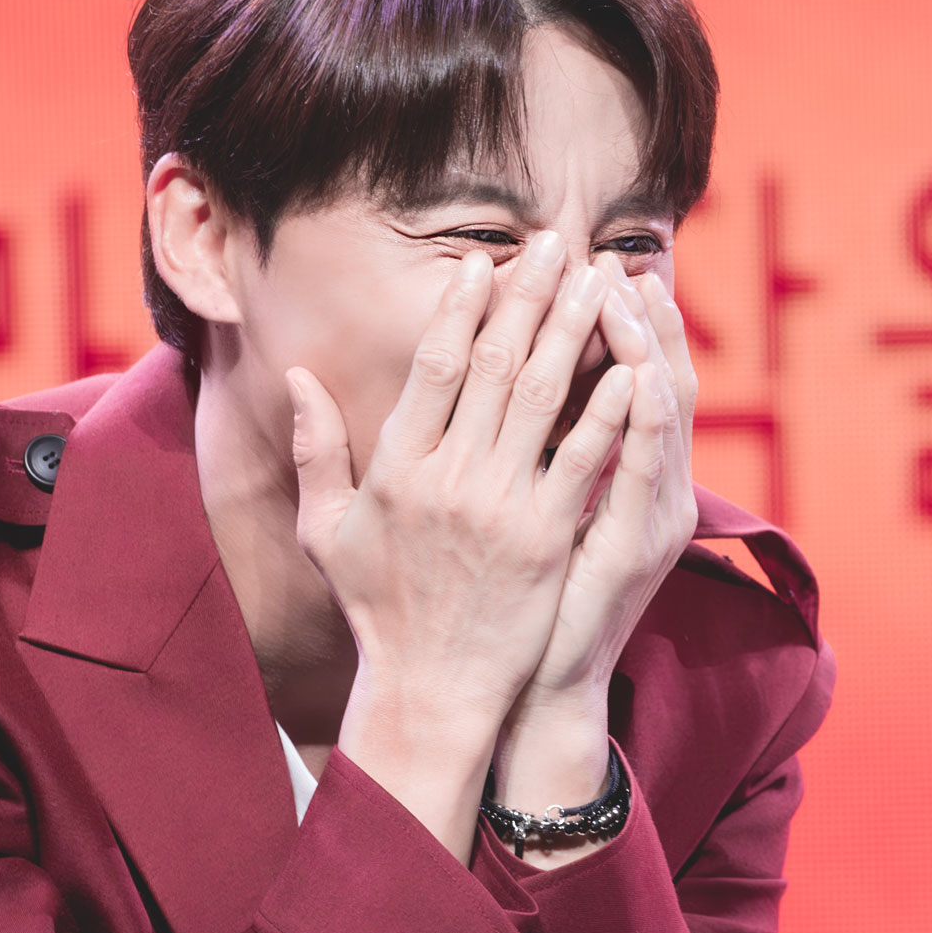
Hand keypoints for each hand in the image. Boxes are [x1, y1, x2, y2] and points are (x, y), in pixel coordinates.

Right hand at [287, 236, 634, 857]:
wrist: (431, 688)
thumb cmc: (378, 610)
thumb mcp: (327, 530)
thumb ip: (317, 449)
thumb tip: (297, 375)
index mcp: (396, 467)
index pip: (435, 367)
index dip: (462, 308)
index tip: (485, 263)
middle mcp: (448, 477)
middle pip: (497, 365)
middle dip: (530, 296)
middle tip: (557, 243)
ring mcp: (500, 506)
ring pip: (545, 398)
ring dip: (575, 330)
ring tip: (599, 280)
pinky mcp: (546, 537)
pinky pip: (583, 458)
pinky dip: (609, 408)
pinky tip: (633, 363)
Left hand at [493, 259, 697, 830]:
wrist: (542, 687)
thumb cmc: (532, 605)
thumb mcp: (542, 518)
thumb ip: (546, 452)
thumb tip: (523, 383)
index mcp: (627, 476)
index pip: (633, 377)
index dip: (623, 323)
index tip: (599, 267)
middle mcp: (655, 488)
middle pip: (658, 378)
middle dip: (639, 318)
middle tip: (616, 260)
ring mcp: (652, 515)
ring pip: (661, 410)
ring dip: (647, 347)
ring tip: (628, 292)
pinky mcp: (636, 544)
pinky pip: (645, 469)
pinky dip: (646, 419)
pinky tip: (637, 373)